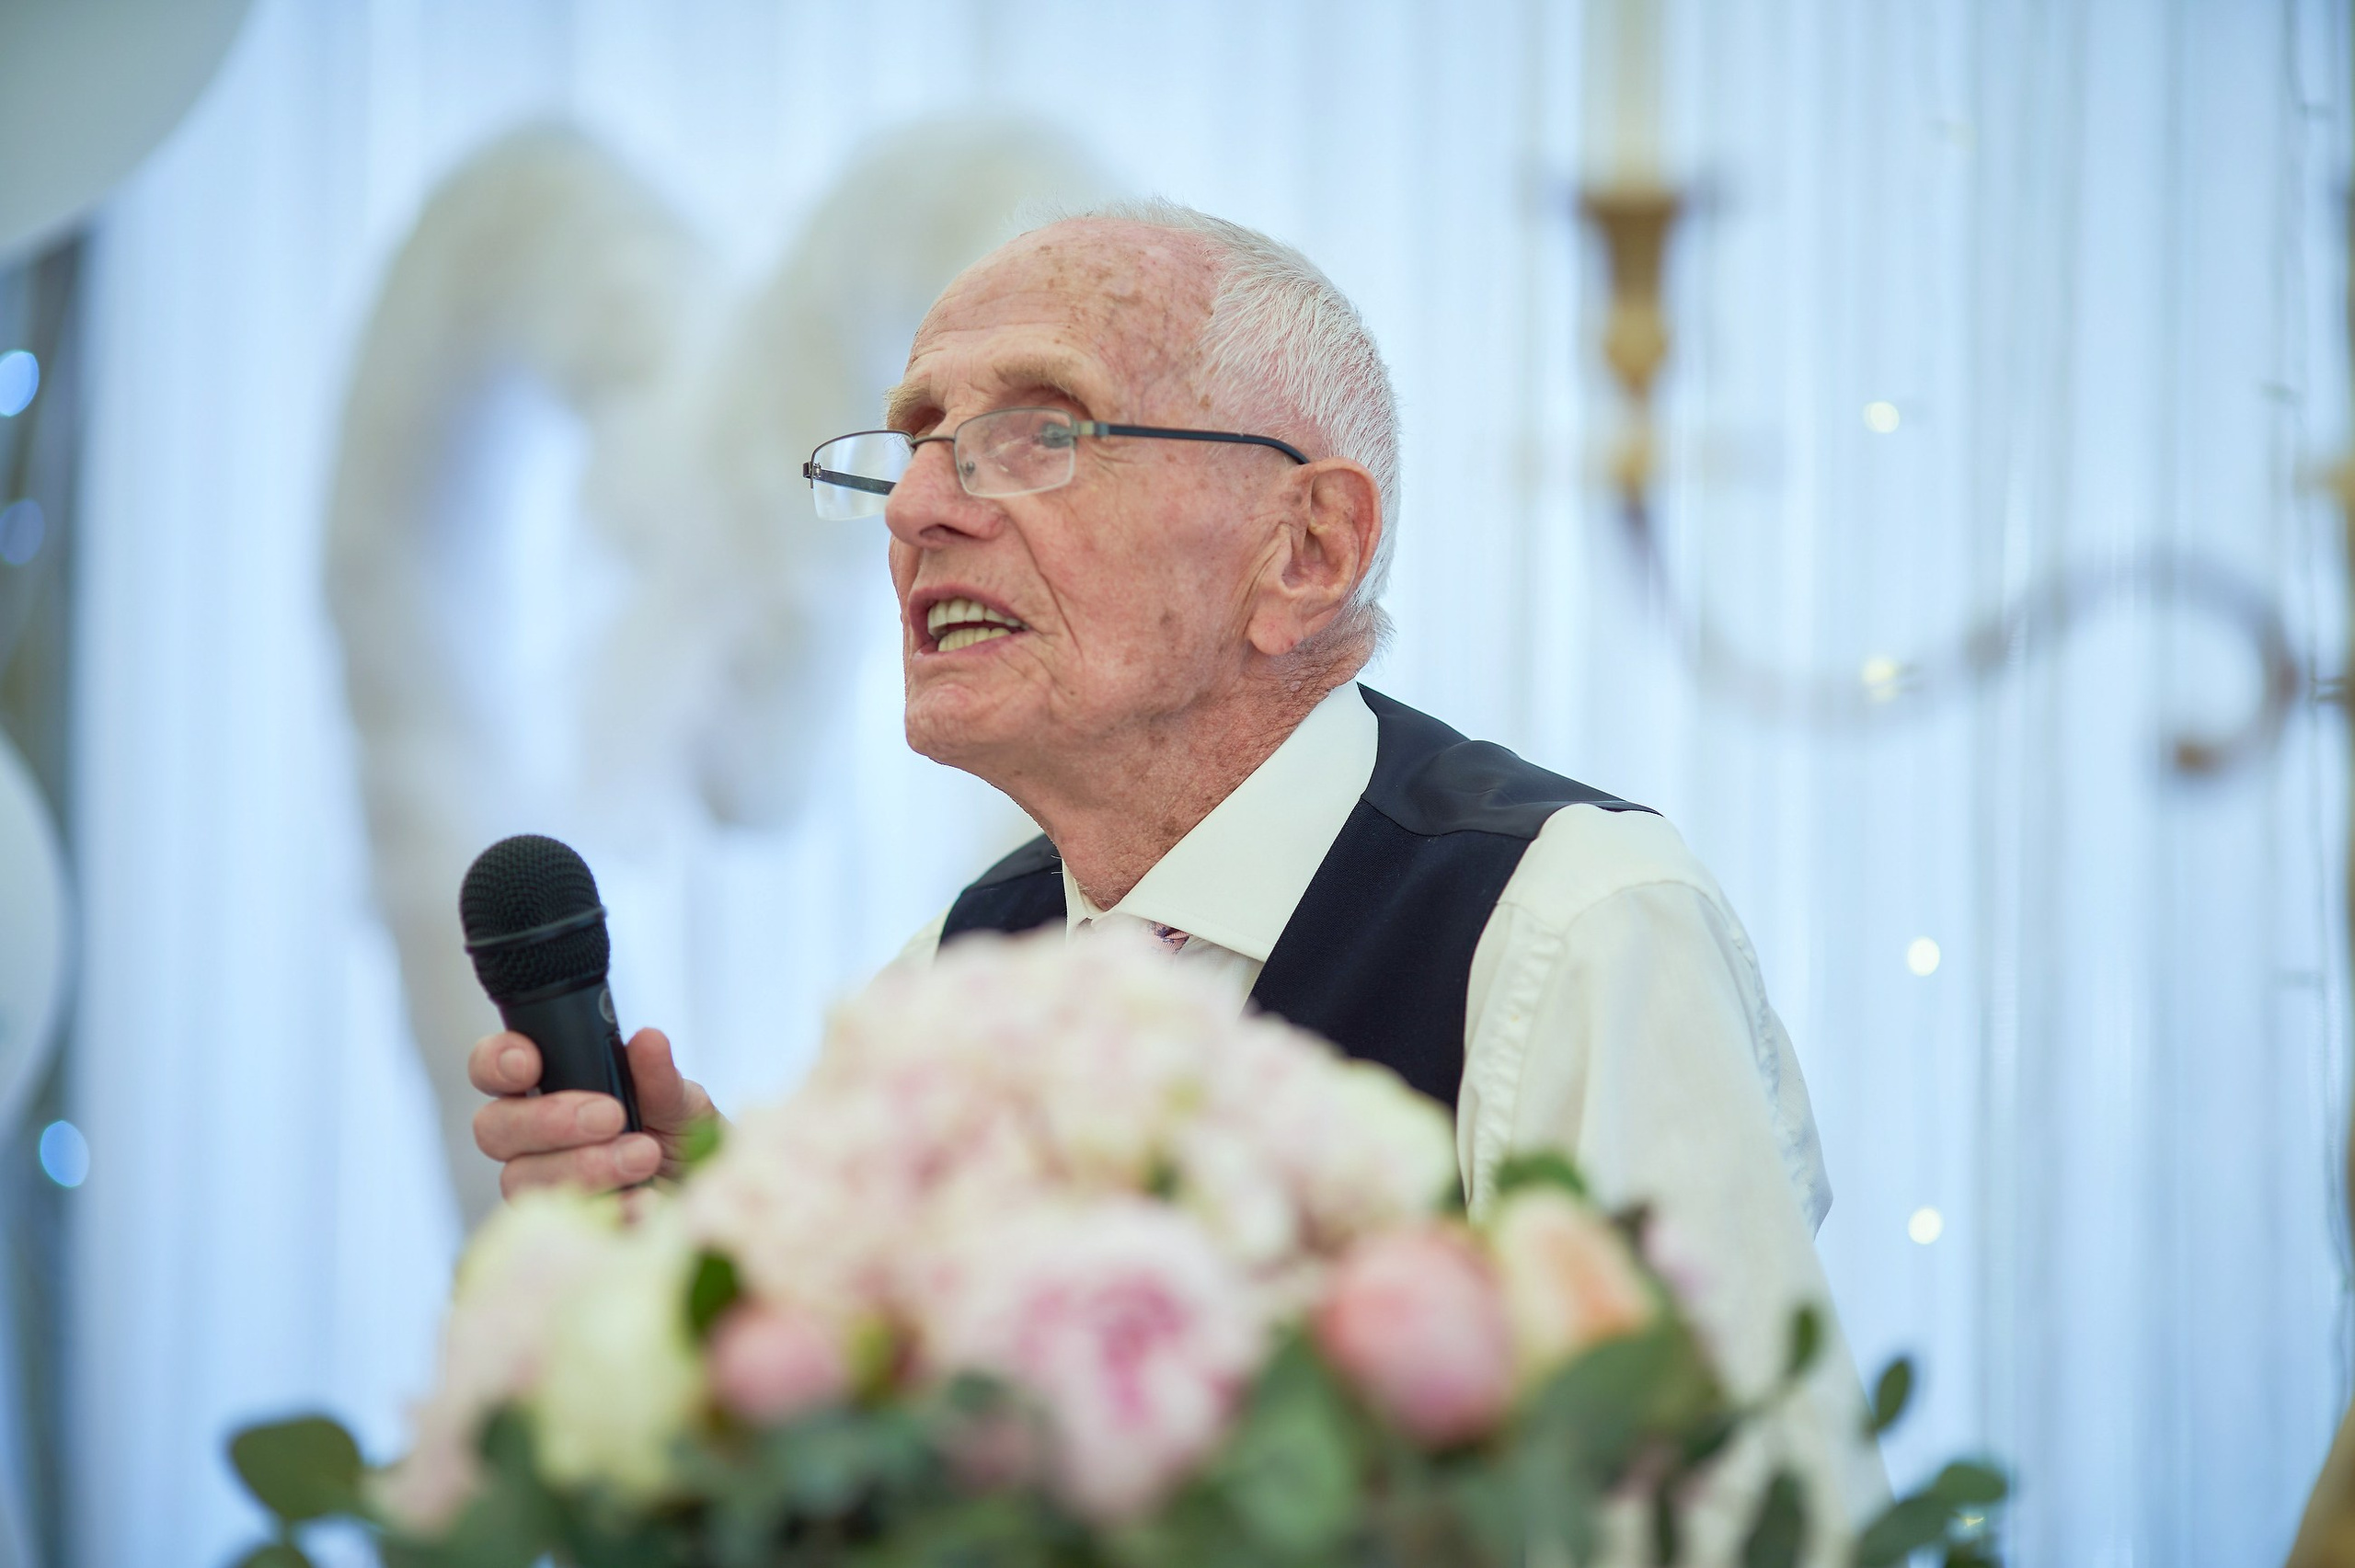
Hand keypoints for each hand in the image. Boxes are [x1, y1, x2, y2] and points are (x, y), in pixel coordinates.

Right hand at [469, 1026, 718, 1200]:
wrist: (704, 1201)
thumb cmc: (680, 1142)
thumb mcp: (680, 1103)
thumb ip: (658, 1075)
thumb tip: (648, 1040)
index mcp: (548, 1087)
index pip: (495, 1067)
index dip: (497, 1062)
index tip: (529, 1064)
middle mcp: (531, 1137)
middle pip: (493, 1128)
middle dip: (548, 1120)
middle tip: (610, 1117)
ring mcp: (537, 1185)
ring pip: (520, 1177)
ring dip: (584, 1165)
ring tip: (644, 1157)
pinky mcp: (554, 1230)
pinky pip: (556, 1222)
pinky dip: (607, 1208)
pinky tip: (645, 1202)